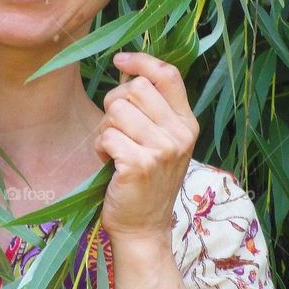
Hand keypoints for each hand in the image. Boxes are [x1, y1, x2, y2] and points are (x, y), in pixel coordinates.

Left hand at [93, 52, 198, 239]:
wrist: (144, 228)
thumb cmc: (147, 181)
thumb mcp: (162, 142)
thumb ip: (153, 110)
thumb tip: (127, 71)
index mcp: (187, 123)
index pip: (167, 75)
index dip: (141, 61)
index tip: (119, 60)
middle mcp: (180, 134)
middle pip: (133, 89)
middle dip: (113, 105)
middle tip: (116, 130)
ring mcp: (162, 150)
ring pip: (116, 110)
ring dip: (105, 129)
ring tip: (115, 150)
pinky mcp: (140, 164)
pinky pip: (106, 135)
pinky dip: (101, 148)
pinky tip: (111, 164)